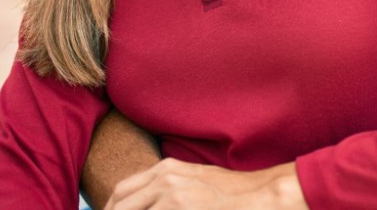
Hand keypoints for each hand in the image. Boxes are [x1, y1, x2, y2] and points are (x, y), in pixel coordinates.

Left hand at [103, 157, 307, 209]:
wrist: (258, 196)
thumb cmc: (230, 194)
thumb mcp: (193, 183)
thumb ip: (168, 190)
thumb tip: (150, 202)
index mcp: (165, 170)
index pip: (121, 192)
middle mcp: (164, 178)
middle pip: (119, 205)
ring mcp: (171, 195)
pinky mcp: (179, 207)